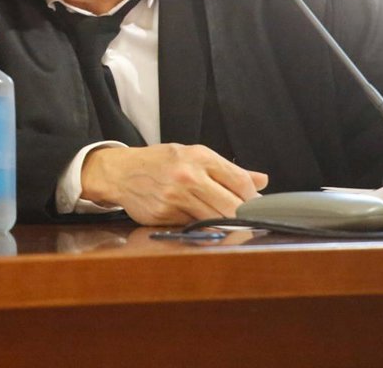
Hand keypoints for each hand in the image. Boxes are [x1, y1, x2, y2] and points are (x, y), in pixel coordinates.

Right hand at [80, 143, 268, 224]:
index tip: (257, 205)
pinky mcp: (164, 215)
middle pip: (231, 205)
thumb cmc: (160, 162)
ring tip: (224, 221)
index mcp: (198, 157)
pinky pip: (192, 226)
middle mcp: (188, 175)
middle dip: (242, 216)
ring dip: (223, 224)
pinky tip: (196, 220)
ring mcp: (175, 197)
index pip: (240, 181)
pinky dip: (198, 226)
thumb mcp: (193, 156)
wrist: (120, 172)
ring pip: (214, 219)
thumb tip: (262, 181)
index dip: (254, 198)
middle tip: (247, 220)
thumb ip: (228, 170)